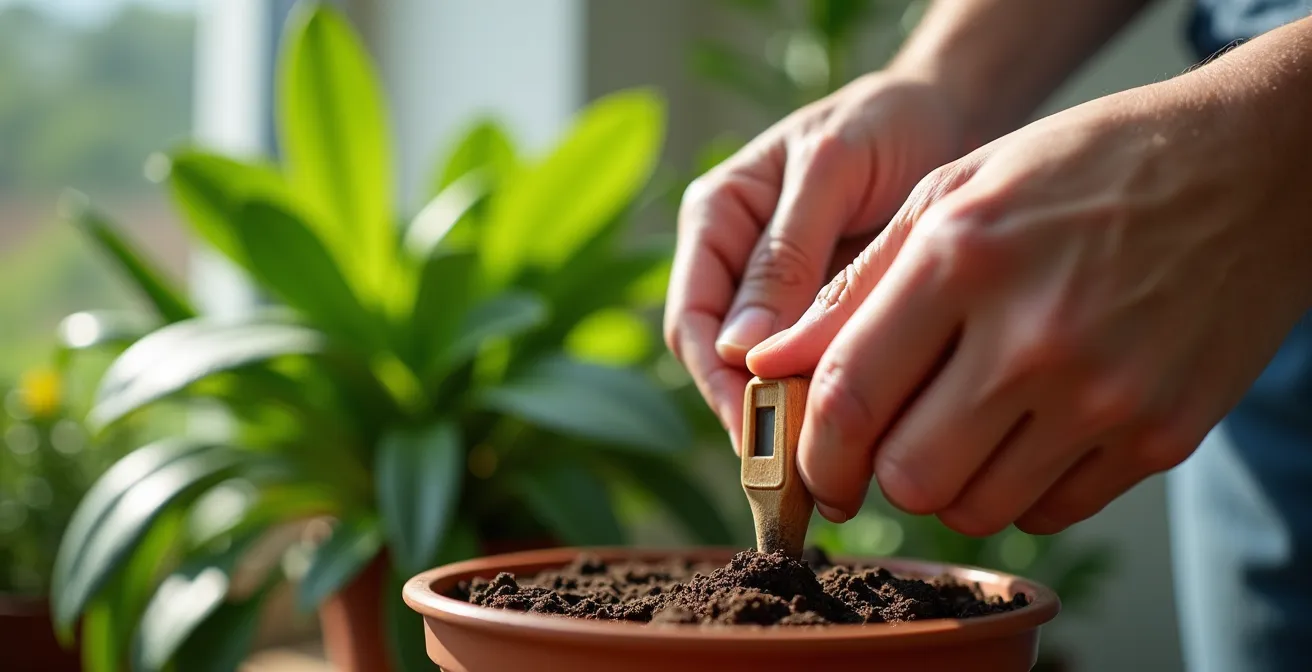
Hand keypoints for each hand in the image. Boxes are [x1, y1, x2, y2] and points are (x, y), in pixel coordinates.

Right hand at [664, 71, 965, 449]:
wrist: (947, 111)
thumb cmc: (882, 123)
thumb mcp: (832, 169)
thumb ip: (787, 252)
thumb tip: (737, 351)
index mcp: (715, 219)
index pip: (691, 320)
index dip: (716, 385)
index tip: (756, 434)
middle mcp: (736, 266)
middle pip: (720, 364)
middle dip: (753, 420)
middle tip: (799, 476)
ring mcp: (781, 297)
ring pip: (766, 378)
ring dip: (792, 425)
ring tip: (832, 476)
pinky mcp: (826, 317)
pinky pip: (814, 372)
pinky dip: (832, 409)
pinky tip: (864, 441)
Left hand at [747, 65, 1311, 533]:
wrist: (1250, 171)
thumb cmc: (1083, 169)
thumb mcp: (954, 192)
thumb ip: (854, 286)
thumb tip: (767, 361)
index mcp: (965, 259)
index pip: (850, 396)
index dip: (811, 448)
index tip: (810, 461)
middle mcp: (1036, 336)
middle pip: (908, 475)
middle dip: (877, 473)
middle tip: (883, 445)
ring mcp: (1107, 395)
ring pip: (977, 508)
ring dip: (948, 484)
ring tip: (961, 425)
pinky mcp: (1162, 436)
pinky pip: (1050, 511)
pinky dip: (1019, 490)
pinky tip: (1026, 430)